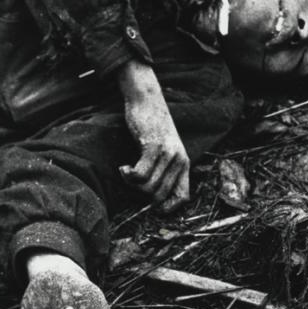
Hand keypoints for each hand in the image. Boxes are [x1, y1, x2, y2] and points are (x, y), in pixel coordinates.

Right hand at [118, 60, 189, 211]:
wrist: (147, 100)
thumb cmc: (152, 127)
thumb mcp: (165, 150)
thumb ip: (165, 170)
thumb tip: (153, 197)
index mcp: (184, 164)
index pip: (183, 198)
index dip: (168, 208)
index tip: (152, 206)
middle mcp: (178, 161)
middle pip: (159, 195)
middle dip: (141, 194)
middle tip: (133, 181)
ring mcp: (167, 154)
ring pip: (148, 187)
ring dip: (132, 184)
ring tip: (127, 172)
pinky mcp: (153, 147)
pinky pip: (139, 174)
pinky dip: (128, 175)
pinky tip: (124, 168)